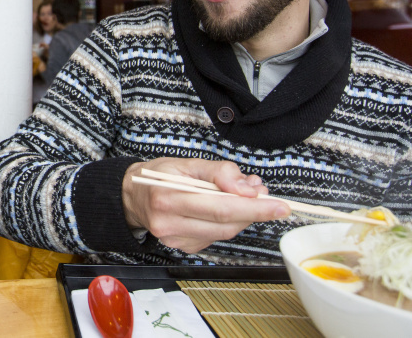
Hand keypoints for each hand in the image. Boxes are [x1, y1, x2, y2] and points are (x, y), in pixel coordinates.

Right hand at [121, 157, 289, 253]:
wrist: (132, 197)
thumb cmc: (159, 176)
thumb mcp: (186, 163)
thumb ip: (219, 172)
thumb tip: (247, 187)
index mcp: (168, 197)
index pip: (221, 207)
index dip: (254, 207)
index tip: (279, 205)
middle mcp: (169, 223)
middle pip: (226, 223)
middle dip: (254, 211)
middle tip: (268, 198)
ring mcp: (176, 239)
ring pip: (224, 232)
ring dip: (243, 217)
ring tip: (245, 197)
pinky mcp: (183, 247)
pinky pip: (215, 237)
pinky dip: (226, 224)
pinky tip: (223, 210)